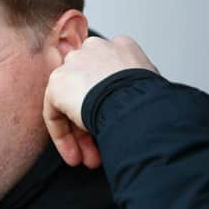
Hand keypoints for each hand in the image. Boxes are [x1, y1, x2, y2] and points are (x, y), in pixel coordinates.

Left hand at [43, 36, 157, 167]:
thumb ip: (133, 90)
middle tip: (101, 150)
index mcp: (121, 48)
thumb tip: (134, 111)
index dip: (110, 105)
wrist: (136, 103)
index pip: (106, 76)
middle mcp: (94, 49)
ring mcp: (73, 64)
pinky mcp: (57, 83)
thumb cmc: (153, 102)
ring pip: (71, 103)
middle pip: (87, 90)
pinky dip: (62, 136)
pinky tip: (74, 155)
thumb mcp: (151, 89)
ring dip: (80, 135)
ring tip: (90, 160)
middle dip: (93, 123)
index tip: (117, 125)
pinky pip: (55, 113)